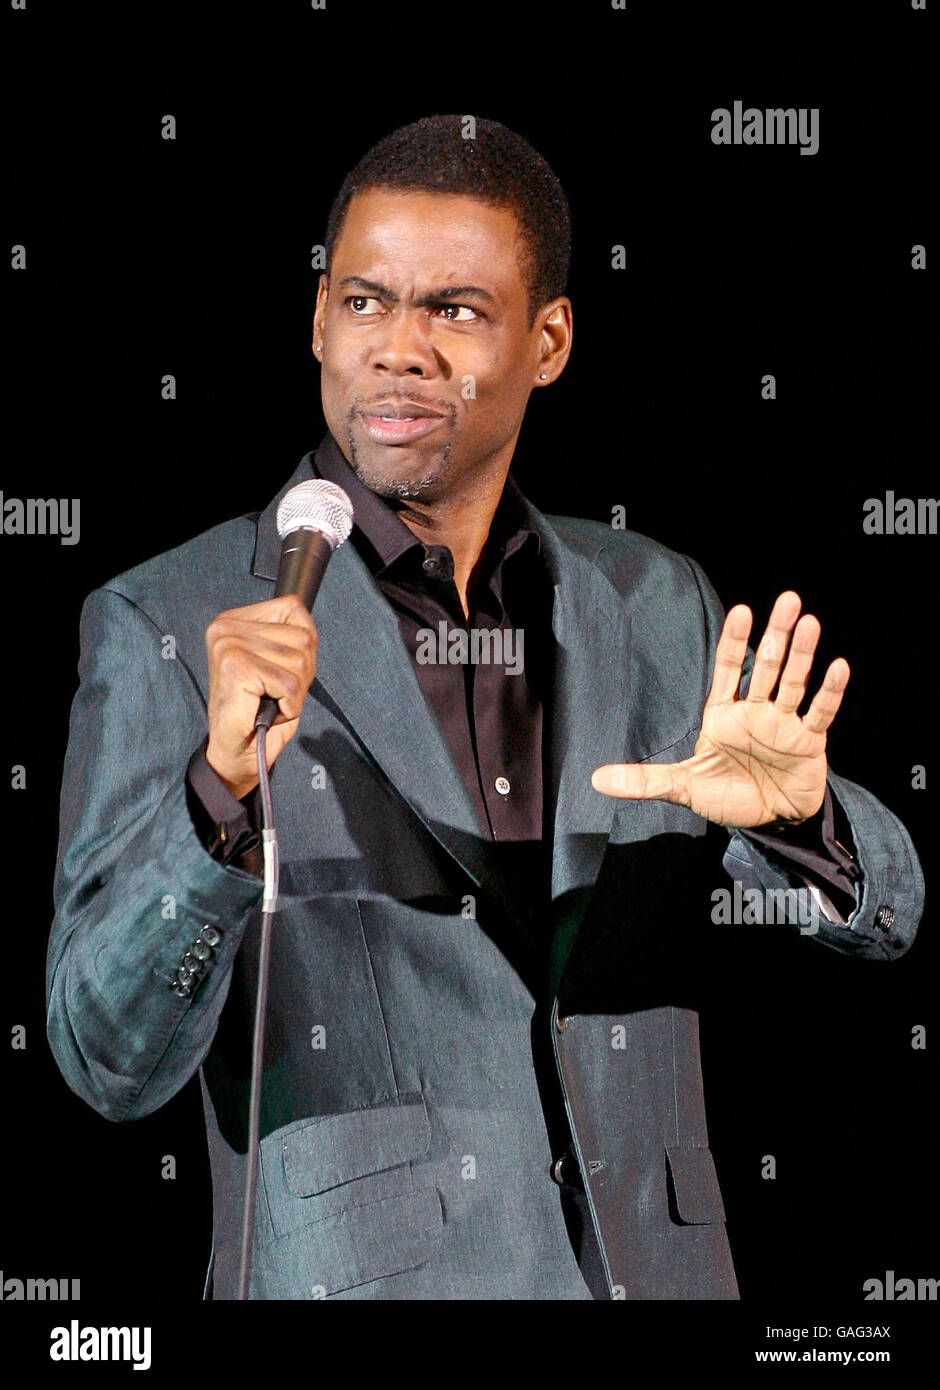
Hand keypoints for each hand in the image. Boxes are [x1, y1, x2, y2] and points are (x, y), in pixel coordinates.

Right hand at [205, 594, 317, 800]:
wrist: (234, 752)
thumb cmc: (257, 711)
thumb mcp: (279, 664)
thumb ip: (291, 637)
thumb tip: (308, 623)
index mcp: (233, 620)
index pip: (293, 609)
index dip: (303, 646)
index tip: (282, 671)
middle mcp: (226, 628)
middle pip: (303, 638)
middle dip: (301, 673)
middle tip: (276, 693)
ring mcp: (229, 646)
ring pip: (299, 662)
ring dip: (294, 691)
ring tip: (270, 701)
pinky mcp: (236, 668)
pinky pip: (290, 685)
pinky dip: (289, 706)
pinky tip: (267, 711)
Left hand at [591, 591, 849, 827]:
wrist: (770, 822)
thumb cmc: (729, 796)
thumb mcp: (684, 788)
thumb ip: (645, 781)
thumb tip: (597, 780)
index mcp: (725, 715)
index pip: (730, 669)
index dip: (734, 641)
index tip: (741, 611)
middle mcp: (756, 712)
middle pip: (768, 666)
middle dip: (776, 634)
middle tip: (788, 599)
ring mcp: (784, 724)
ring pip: (795, 682)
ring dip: (803, 654)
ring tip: (810, 622)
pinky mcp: (809, 742)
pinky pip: (820, 713)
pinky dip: (829, 692)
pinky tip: (837, 666)